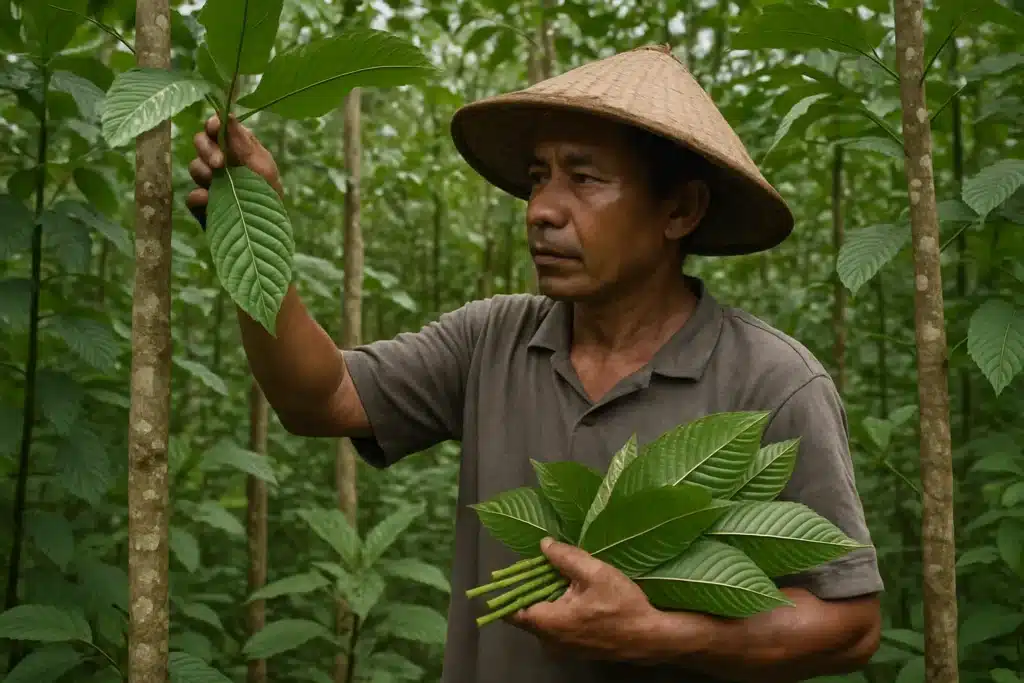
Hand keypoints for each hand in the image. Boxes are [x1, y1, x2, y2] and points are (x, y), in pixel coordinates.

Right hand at [186, 115, 282, 227]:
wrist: (267, 236)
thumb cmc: (270, 197)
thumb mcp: (262, 167)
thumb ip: (243, 143)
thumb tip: (227, 115)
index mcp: (239, 150)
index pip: (219, 128)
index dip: (213, 124)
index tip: (214, 127)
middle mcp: (222, 163)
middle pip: (201, 142)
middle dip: (207, 149)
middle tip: (219, 164)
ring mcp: (210, 183)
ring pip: (194, 167)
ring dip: (204, 173)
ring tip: (218, 183)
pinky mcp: (202, 205)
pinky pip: (191, 196)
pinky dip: (199, 197)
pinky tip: (210, 200)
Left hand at [508, 537, 665, 661]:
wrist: (650, 637)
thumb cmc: (621, 605)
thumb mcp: (595, 572)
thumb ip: (565, 557)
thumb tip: (544, 544)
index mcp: (548, 622)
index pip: (511, 610)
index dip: (511, 589)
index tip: (518, 570)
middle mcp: (549, 640)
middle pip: (527, 613)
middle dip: (533, 590)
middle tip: (547, 567)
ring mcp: (563, 648)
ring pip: (543, 620)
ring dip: (549, 599)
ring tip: (564, 578)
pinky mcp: (575, 649)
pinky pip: (557, 628)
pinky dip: (560, 610)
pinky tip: (577, 595)